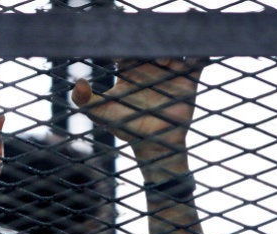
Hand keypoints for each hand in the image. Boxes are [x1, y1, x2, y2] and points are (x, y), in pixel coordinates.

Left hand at [72, 58, 206, 157]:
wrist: (152, 145)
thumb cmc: (125, 128)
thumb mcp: (100, 113)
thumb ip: (84, 100)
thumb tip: (77, 82)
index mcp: (130, 71)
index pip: (130, 49)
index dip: (128, 45)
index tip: (124, 52)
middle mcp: (151, 69)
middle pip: (154, 46)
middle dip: (152, 45)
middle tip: (148, 56)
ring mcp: (170, 74)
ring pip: (174, 52)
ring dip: (172, 52)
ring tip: (165, 63)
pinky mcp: (188, 82)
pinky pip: (197, 63)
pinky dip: (199, 55)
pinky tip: (194, 56)